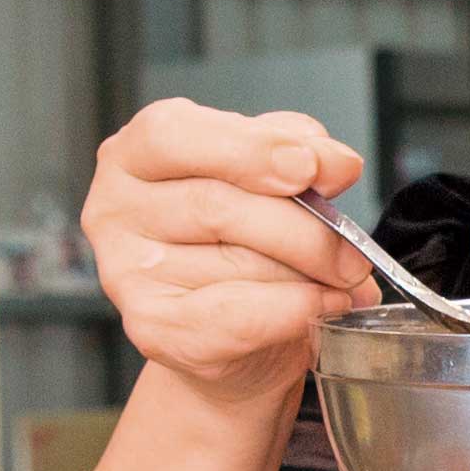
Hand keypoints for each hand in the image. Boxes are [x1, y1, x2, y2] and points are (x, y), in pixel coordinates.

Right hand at [80, 104, 375, 402]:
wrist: (238, 335)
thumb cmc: (245, 240)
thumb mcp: (270, 176)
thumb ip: (297, 153)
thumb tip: (335, 162)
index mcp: (137, 152)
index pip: (175, 135)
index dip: (248, 148)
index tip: (310, 167)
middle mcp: (115, 208)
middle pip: (216, 205)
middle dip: (304, 229)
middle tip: (354, 251)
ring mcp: (124, 272)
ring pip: (234, 262)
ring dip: (305, 274)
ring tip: (340, 280)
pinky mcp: (149, 329)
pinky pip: (233, 318)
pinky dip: (291, 311)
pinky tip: (322, 306)